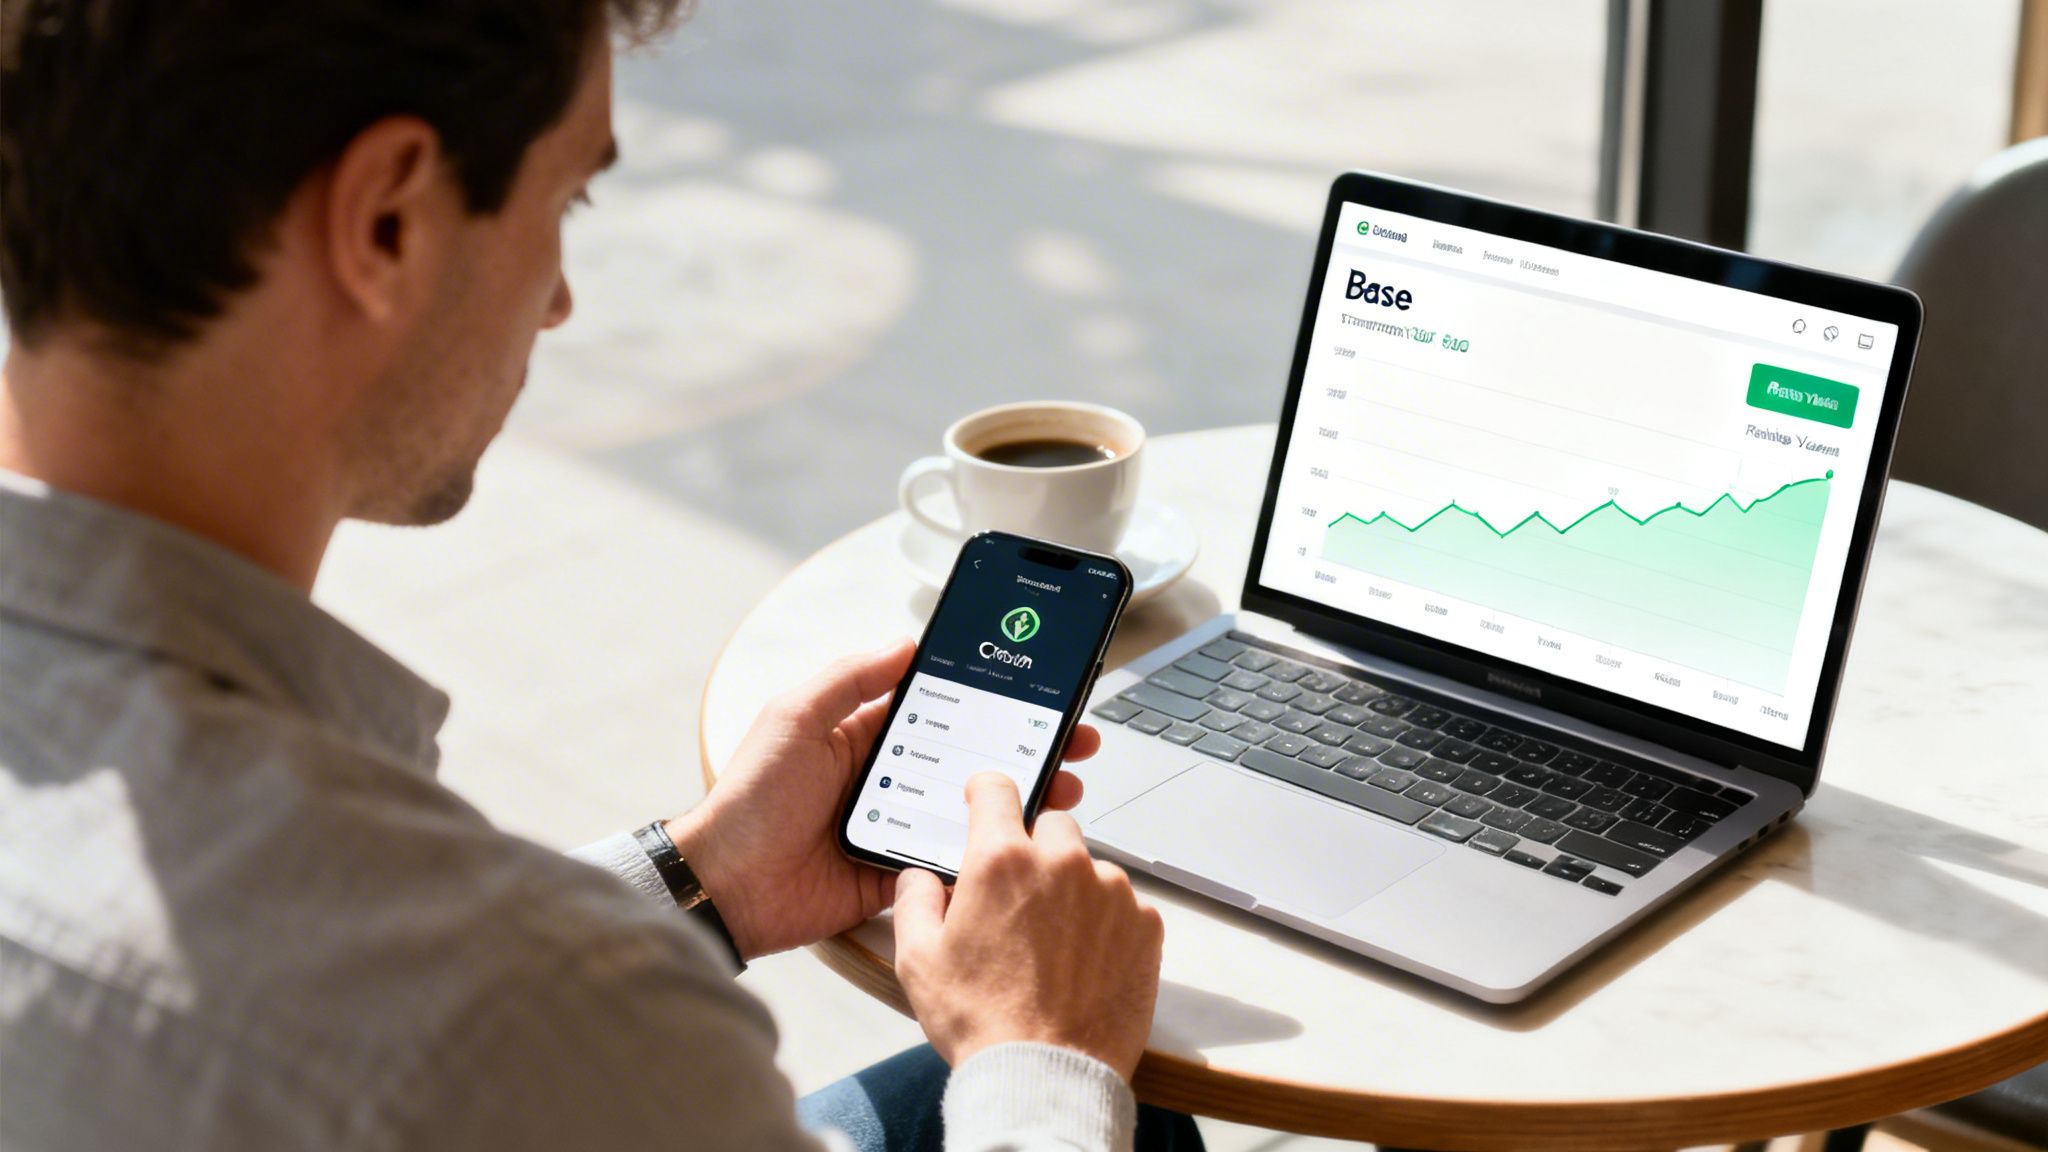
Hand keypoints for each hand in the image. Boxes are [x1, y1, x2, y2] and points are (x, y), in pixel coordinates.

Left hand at [664, 640, 1100, 959]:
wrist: (727, 885)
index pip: (942, 709)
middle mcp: (889, 779)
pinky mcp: (899, 875)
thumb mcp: (795, 717)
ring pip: (972, 810)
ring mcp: (897, 828)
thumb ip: (849, 678)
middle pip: (970, 758)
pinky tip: (1023, 845)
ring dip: (1019, 799)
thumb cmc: (750, 799)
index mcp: (865, 736)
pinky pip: (953, 863)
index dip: (989, 699)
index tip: (1034, 688)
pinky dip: (987, 855)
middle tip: (1072, 739)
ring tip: (1063, 787)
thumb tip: (904, 643)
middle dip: (1023, 747)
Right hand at [892, 773, 1163, 1082]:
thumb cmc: (984, 1023)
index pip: (997, 789)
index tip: (986, 801)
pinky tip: (1083, 962)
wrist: (1047, 1077)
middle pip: (1051, 826)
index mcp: (1001, 862)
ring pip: (1090, 867)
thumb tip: (919, 878)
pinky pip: (1124, 905)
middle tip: (1019, 902)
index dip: (986, 793)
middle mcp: (1061, 863)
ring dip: (1073, 890)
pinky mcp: (1145, 924)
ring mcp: (1111, 891)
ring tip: (1053, 946)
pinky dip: (1106, 924)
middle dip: (1034, 852)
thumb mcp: (919, 961)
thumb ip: (914, 902)